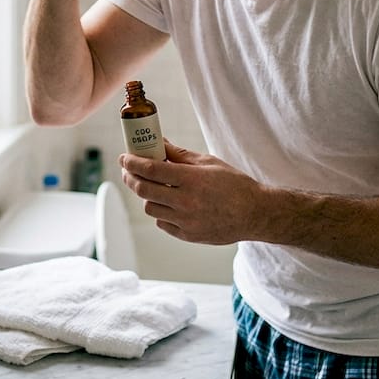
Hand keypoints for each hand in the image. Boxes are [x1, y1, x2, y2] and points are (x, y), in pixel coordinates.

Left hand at [119, 140, 269, 244]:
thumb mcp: (208, 162)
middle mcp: (186, 202)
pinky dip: (161, 212)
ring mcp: (186, 221)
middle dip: (130, 178)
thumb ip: (179, 154)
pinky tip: (168, 203)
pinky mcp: (188, 236)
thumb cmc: (233, 184)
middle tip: (128, 171)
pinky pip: (162, 223)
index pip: (151, 169)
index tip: (124, 157)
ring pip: (150, 208)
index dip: (132, 163)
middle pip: (143, 190)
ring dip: (146, 196)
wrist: (254, 214)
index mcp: (191, 179)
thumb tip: (158, 143)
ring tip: (153, 187)